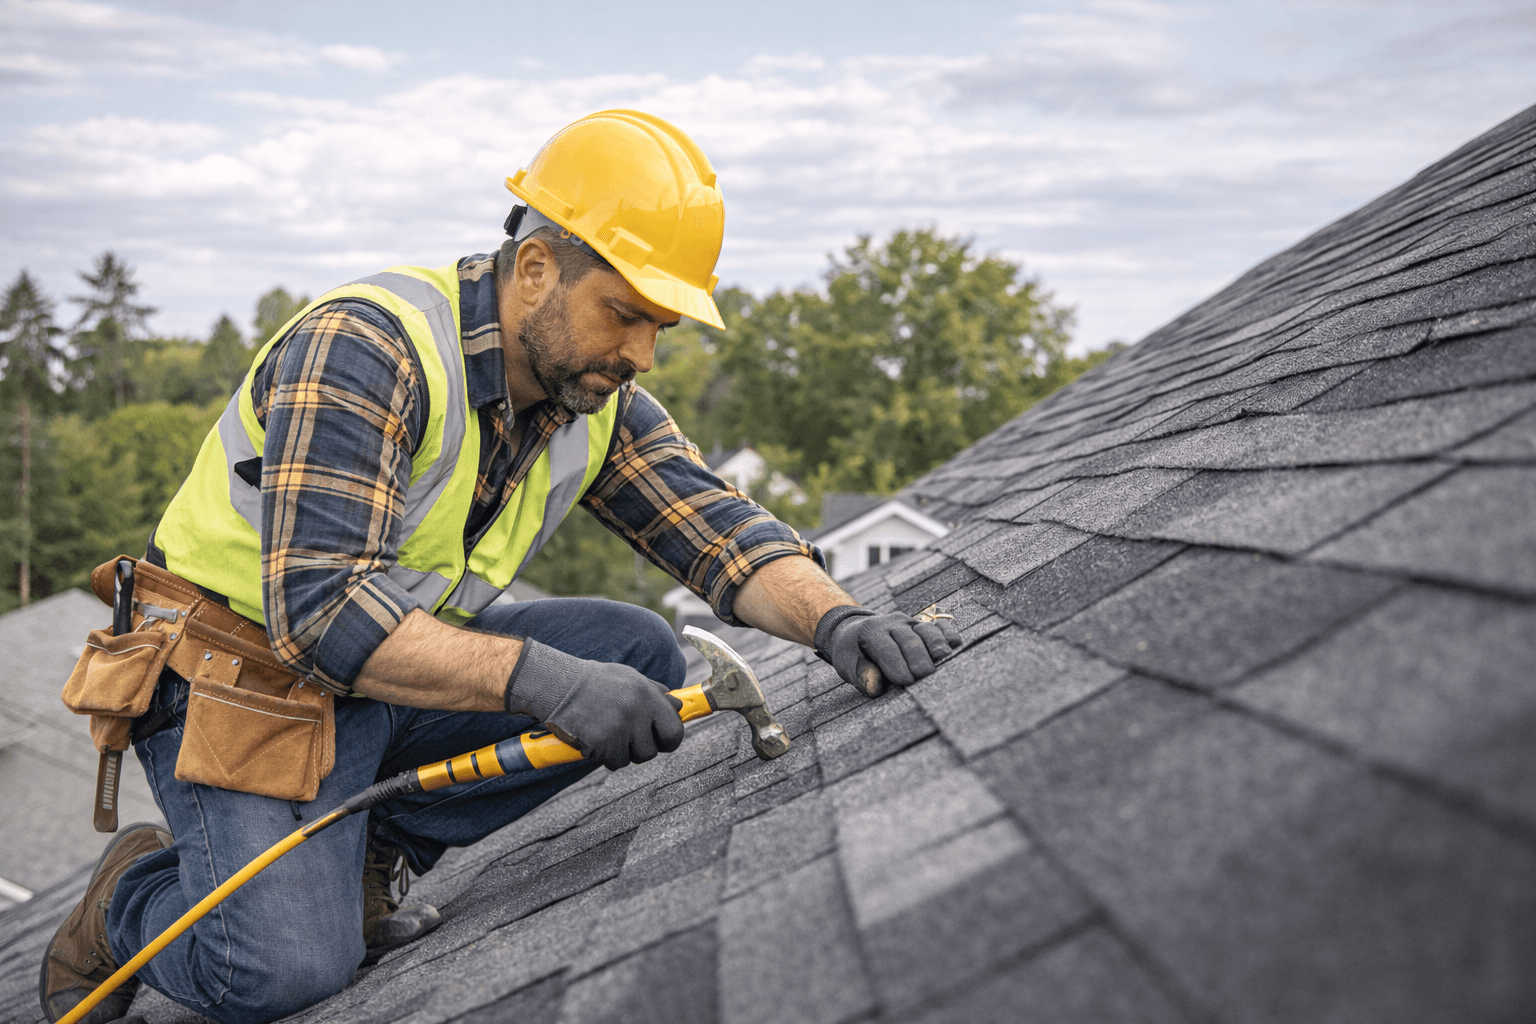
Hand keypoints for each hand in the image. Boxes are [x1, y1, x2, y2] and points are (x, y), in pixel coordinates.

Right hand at [505, 640, 683, 769]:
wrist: (559, 686)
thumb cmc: (595, 682)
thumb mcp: (629, 678)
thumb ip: (656, 693)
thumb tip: (678, 707)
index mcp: (647, 695)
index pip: (674, 731)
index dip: (669, 740)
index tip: (660, 740)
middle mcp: (636, 712)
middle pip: (652, 751)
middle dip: (641, 749)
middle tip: (627, 738)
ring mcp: (618, 729)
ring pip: (632, 759)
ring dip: (621, 752)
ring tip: (607, 733)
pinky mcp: (601, 743)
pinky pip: (612, 762)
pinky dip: (604, 756)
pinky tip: (595, 738)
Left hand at [814, 606, 961, 695]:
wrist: (857, 631)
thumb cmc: (854, 653)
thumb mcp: (848, 663)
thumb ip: (860, 675)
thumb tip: (876, 687)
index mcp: (871, 631)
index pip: (885, 648)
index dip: (896, 665)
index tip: (905, 682)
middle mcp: (893, 623)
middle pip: (909, 639)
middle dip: (918, 657)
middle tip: (925, 675)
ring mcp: (911, 622)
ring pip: (926, 631)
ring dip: (936, 645)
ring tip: (944, 659)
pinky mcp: (925, 625)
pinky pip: (940, 626)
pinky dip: (948, 635)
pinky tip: (956, 645)